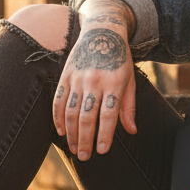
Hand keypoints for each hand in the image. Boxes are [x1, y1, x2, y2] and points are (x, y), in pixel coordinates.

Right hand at [54, 0, 136, 159]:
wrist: (102, 31)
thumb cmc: (120, 60)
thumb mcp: (130, 81)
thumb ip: (128, 107)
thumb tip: (131, 131)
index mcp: (113, 83)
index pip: (108, 114)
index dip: (104, 134)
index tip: (102, 151)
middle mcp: (94, 81)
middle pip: (87, 116)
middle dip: (85, 140)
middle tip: (85, 157)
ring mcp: (77, 78)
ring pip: (71, 111)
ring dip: (72, 133)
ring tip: (75, 149)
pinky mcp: (65, 75)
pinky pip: (58, 100)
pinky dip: (58, 118)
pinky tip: (61, 132)